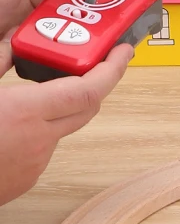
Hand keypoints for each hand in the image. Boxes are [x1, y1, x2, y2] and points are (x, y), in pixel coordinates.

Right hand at [0, 43, 132, 205]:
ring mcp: (35, 163)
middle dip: (95, 83)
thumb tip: (12, 43)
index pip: (90, 90)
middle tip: (89, 62)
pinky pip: (41, 148)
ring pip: (61, 128)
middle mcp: (39, 140)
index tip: (123, 52)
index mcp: (26, 112)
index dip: (113, 70)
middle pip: (87, 108)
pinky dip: (33, 131)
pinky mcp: (27, 179)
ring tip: (20, 97)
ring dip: (54, 109)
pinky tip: (5, 127)